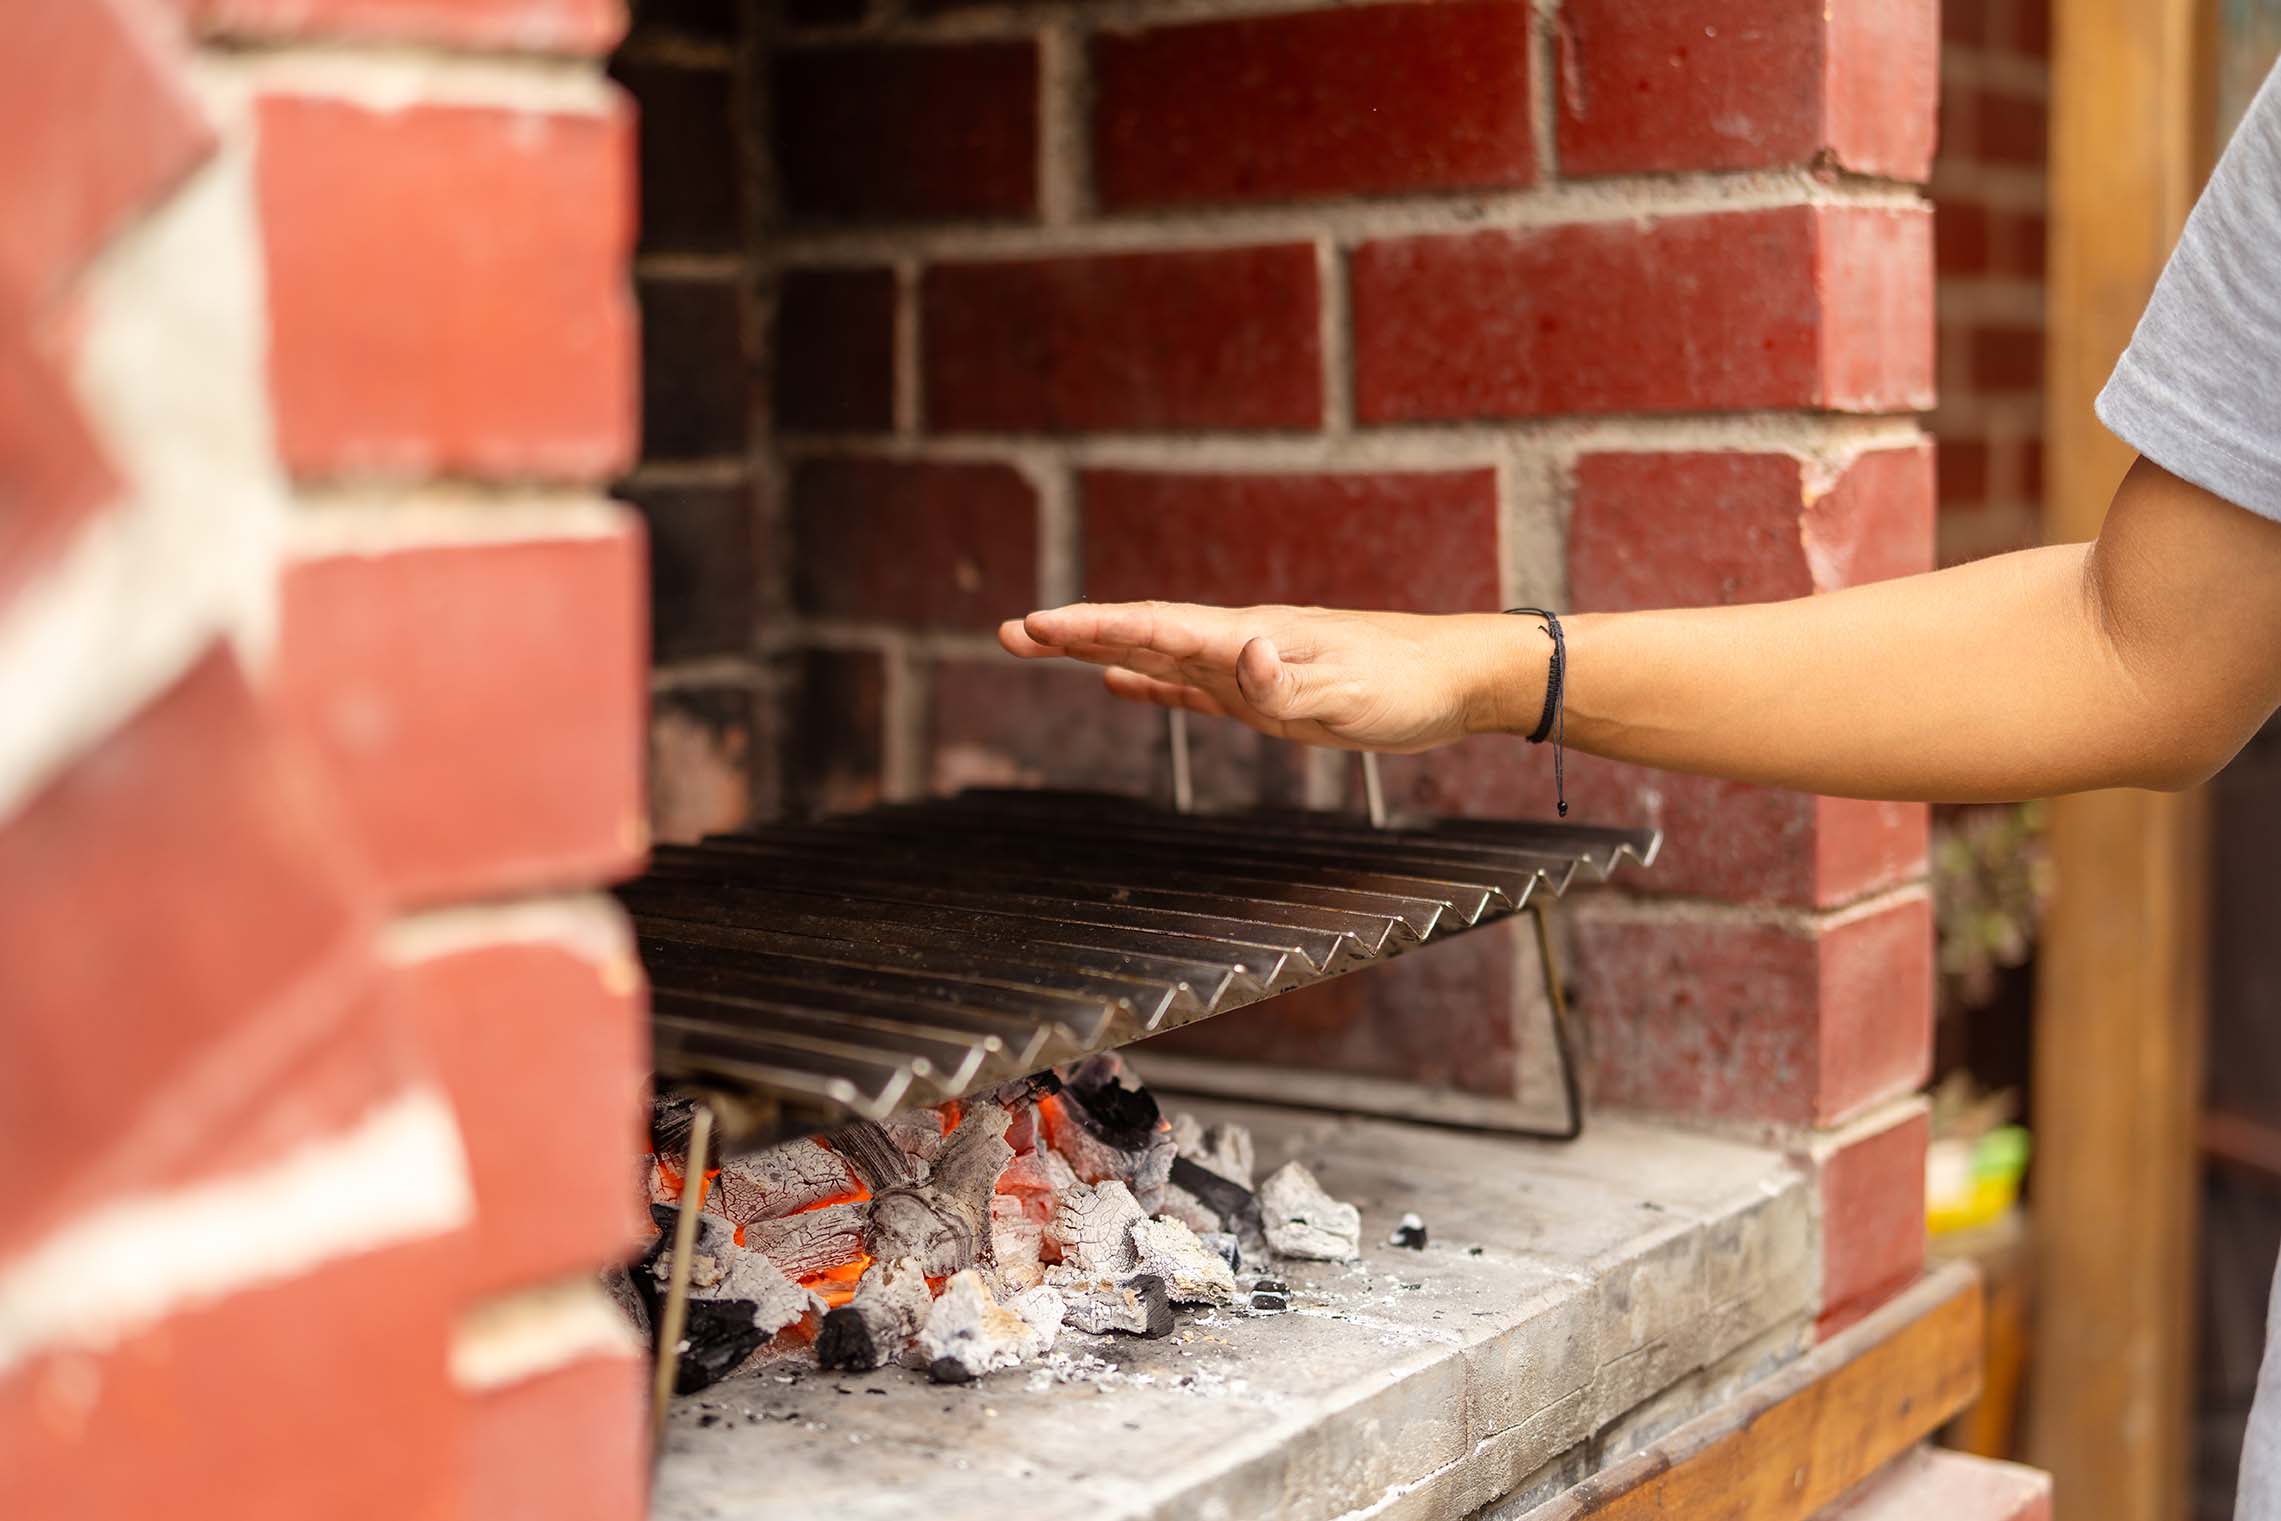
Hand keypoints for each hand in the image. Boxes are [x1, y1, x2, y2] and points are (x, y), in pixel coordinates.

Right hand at [996, 602, 1538, 752]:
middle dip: (1074, 633)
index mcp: (1250, 638)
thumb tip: (1238, 655)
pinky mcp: (1269, 689)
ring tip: (1043, 645)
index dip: (1091, 629)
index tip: (1034, 627)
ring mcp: (1250, 663)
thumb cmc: (1408, 685)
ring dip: (1101, 650)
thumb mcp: (1349, 691)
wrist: (1460, 675)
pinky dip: (1152, 682)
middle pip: (1141, 631)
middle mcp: (1240, 642)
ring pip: (1158, 652)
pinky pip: (1194, 685)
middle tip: (1008, 631)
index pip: (1154, 628)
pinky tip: (1123, 684)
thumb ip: (1288, 677)